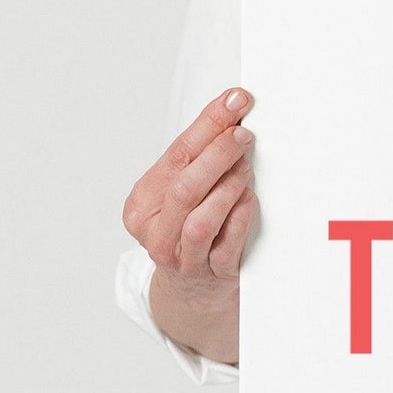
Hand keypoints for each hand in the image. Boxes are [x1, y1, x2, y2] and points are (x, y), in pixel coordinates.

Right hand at [121, 88, 257, 359]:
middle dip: (218, 153)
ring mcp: (183, 259)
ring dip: (228, 187)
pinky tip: (250, 197)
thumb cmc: (190, 227)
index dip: (208, 124)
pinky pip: (227, 245)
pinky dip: (240, 216)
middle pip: (185, 187)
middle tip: (244, 133)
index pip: (176, 155)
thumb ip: (198, 158)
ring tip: (246, 165)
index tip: (235, 100)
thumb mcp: (182, 192)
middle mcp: (157, 233)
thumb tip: (232, 109)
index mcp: (143, 204)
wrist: (194, 292)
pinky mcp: (212, 276)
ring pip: (201, 219)